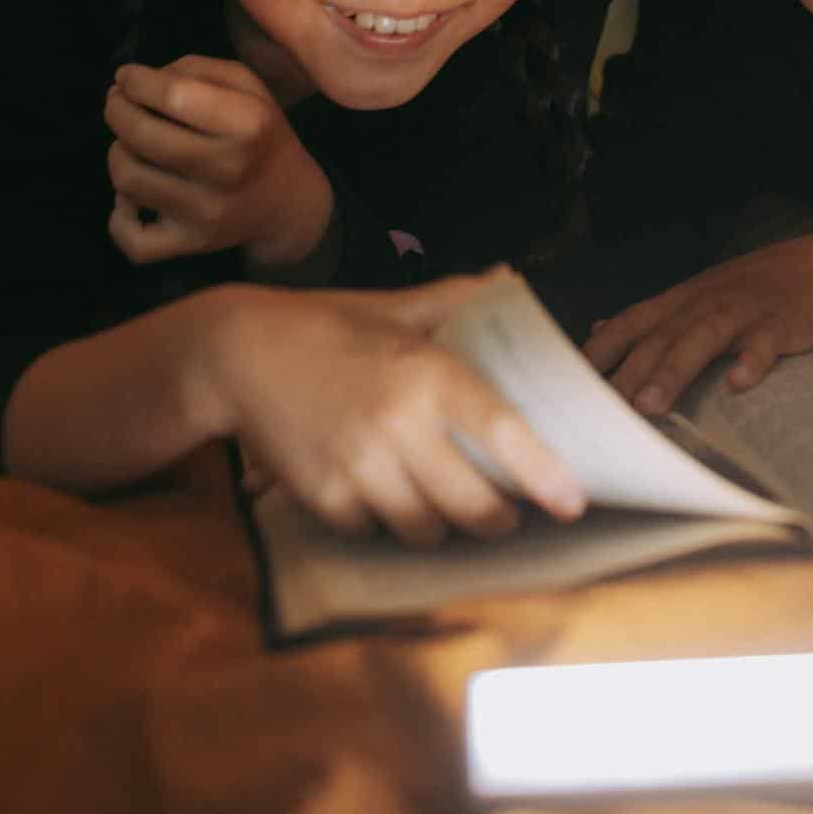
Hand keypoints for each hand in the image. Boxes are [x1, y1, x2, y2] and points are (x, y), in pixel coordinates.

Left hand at [106, 55, 334, 273]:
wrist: (288, 202)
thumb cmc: (261, 134)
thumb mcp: (246, 85)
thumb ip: (194, 70)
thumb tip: (136, 83)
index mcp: (248, 122)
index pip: (173, 95)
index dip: (137, 81)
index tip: (125, 76)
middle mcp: (227, 169)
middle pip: (142, 136)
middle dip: (116, 111)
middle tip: (116, 102)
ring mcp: (206, 212)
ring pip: (128, 180)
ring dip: (117, 153)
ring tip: (127, 144)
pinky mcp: (190, 245)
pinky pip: (132, 240)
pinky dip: (118, 216)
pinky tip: (131, 197)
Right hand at [198, 274, 588, 546]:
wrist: (237, 354)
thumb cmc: (325, 326)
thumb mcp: (392, 307)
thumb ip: (455, 299)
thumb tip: (507, 280)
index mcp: (426, 372)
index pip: (502, 433)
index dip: (544, 474)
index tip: (574, 500)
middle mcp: (398, 424)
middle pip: (475, 504)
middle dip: (499, 518)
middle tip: (509, 512)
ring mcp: (360, 468)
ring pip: (428, 531)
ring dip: (445, 526)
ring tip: (448, 505)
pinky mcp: (326, 500)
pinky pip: (377, 533)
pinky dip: (388, 524)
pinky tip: (386, 496)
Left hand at [583, 232, 812, 413]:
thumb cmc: (759, 289)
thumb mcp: (700, 295)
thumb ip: (651, 317)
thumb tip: (598, 329)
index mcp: (683, 300)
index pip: (629, 324)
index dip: (598, 353)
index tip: (567, 387)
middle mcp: (707, 302)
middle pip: (660, 338)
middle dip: (628, 374)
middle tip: (600, 413)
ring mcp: (745, 310)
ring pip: (703, 338)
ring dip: (675, 370)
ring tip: (651, 404)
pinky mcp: (783, 322)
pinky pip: (766, 343)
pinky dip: (752, 362)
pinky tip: (740, 384)